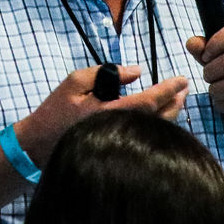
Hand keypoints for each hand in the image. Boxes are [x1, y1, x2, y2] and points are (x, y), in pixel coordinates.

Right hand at [15, 63, 188, 166]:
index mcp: (110, 114)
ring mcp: (121, 145)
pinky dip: (156, 125)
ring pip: (155, 131)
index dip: (168, 90)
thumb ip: (107, 72)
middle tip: (184, 88)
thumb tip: (137, 71)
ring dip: (169, 114)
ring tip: (176, 100)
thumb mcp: (75, 81)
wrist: (39, 145)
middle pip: (158, 119)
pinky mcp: (118, 152)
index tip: (182, 79)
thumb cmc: (56, 111)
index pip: (148, 101)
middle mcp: (120, 132)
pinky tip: (159, 115)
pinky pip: (145, 137)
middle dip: (175, 102)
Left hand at [186, 23, 223, 135]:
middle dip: (211, 71)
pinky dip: (223, 104)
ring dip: (215, 89)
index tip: (206, 55)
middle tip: (208, 75)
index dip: (214, 43)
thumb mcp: (222, 54)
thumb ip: (204, 47)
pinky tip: (222, 100)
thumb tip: (192, 44)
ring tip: (213, 89)